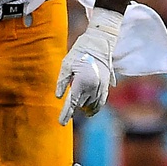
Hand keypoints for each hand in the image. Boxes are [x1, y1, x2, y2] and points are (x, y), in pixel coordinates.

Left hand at [56, 8, 122, 124]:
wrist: (99, 42)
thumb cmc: (79, 52)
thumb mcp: (66, 65)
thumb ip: (62, 82)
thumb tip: (59, 97)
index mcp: (81, 82)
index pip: (72, 103)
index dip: (66, 114)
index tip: (61, 123)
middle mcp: (93, 86)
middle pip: (81, 104)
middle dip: (74, 107)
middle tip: (67, 107)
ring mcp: (102, 86)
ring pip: (92, 105)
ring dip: (84, 107)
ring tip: (79, 108)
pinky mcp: (107, 85)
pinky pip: (101, 101)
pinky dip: (95, 107)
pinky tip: (89, 110)